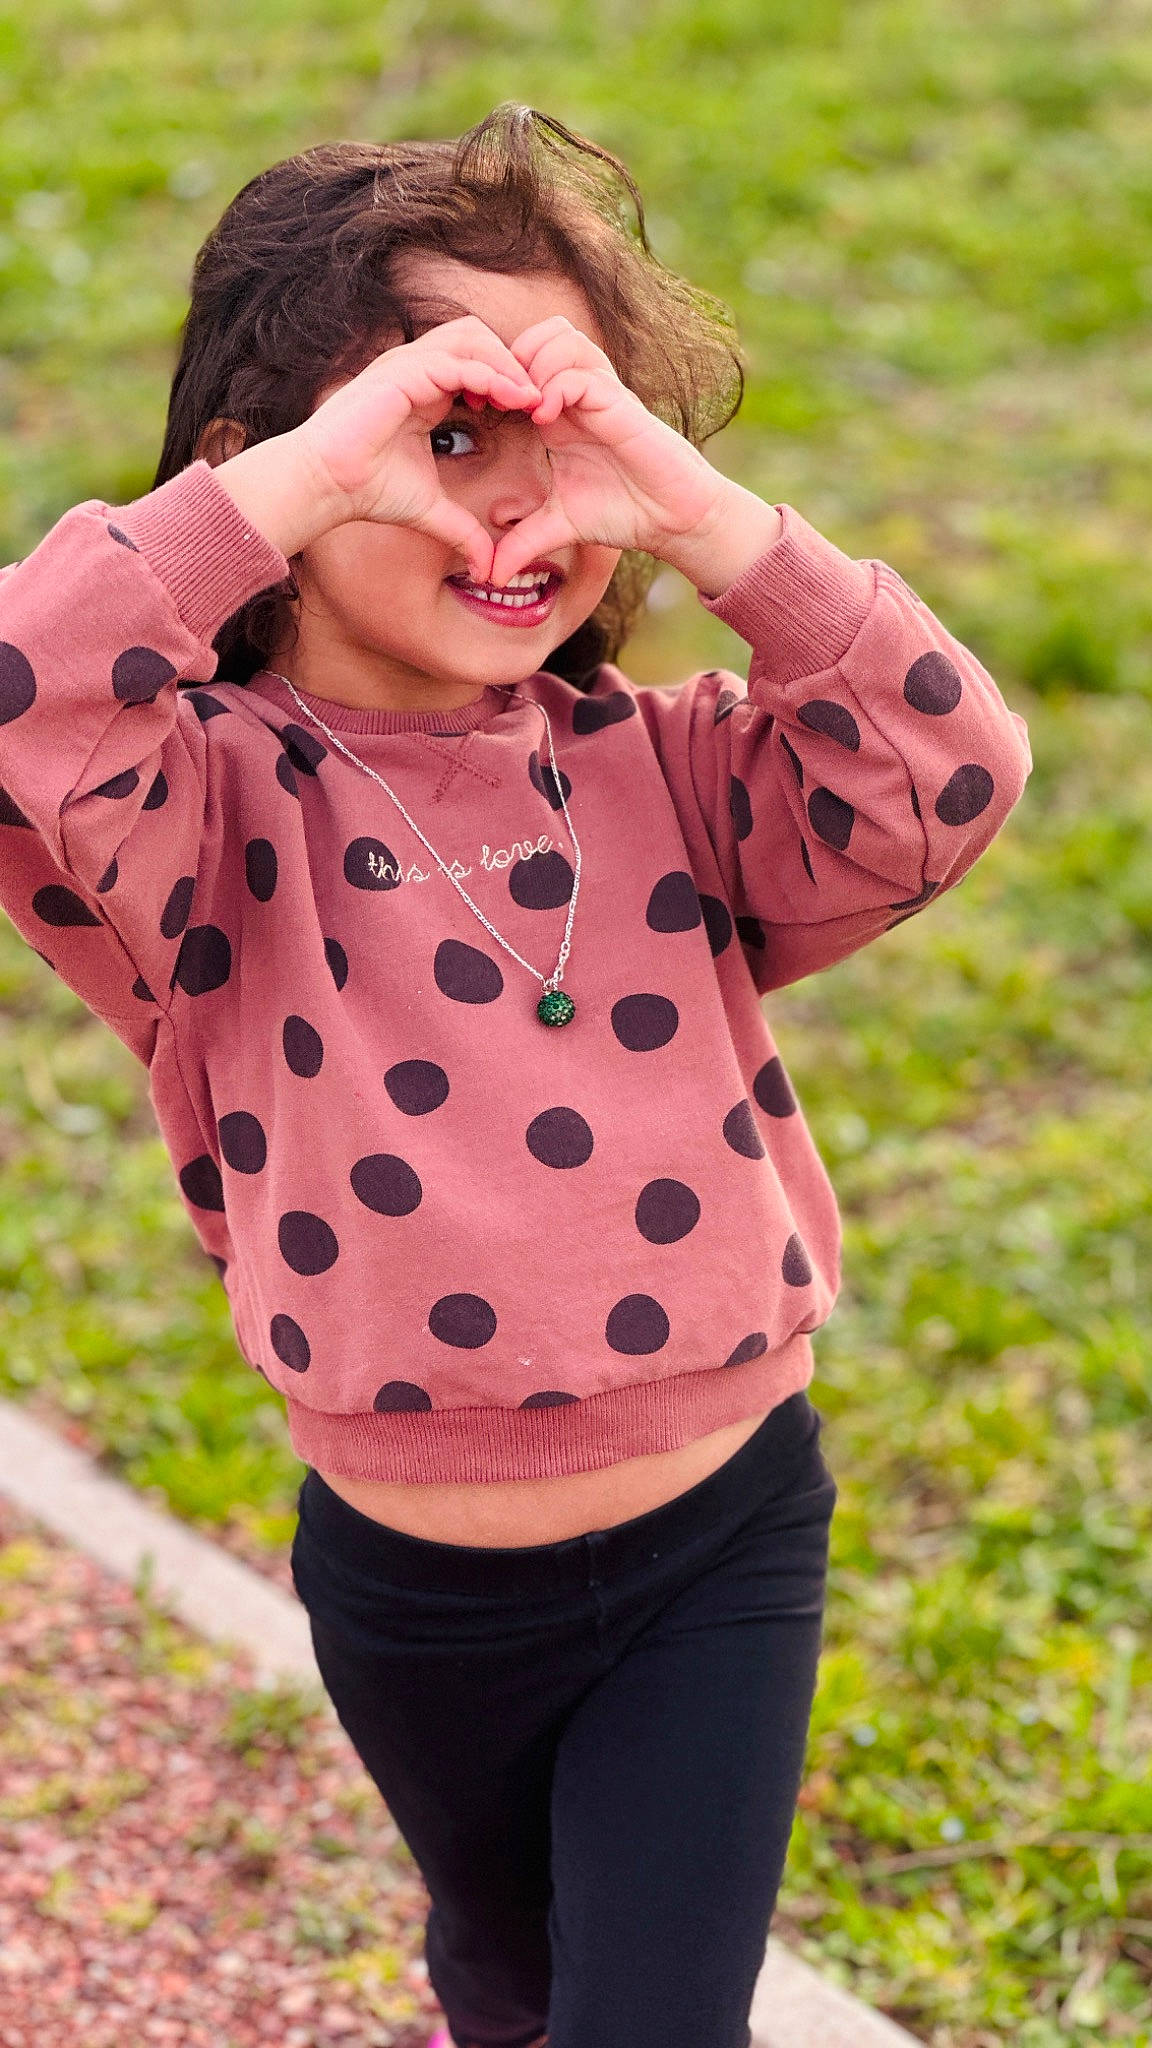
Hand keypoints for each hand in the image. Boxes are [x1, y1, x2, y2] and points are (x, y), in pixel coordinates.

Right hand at [294, 316, 542, 583]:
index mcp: (425, 390)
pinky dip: (488, 373)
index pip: (476, 362)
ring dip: (505, 362)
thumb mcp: (431, 511)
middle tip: (538, 399)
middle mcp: (417, 369)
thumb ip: (463, 531)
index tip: (534, 412)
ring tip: (530, 397)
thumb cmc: (368, 491)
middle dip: (512, 361)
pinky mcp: (401, 372)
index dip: (508, 379)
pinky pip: (456, 359)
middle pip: (478, 336)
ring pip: (471, 337)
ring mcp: (407, 365)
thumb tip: (487, 568)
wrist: (327, 486)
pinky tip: (510, 398)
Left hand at [486, 316, 730, 586]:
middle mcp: (579, 395)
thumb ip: (521, 543)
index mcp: (560, 414)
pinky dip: (556, 386)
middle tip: (497, 399)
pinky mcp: (619, 404)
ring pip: (559, 338)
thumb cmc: (624, 513)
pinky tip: (545, 419)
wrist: (672, 518)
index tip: (476, 407)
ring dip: (533, 366)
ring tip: (525, 409)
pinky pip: (580, 372)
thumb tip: (488, 575)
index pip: (522, 361)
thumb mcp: (558, 527)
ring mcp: (601, 394)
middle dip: (510, 358)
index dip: (495, 375)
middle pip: (539, 334)